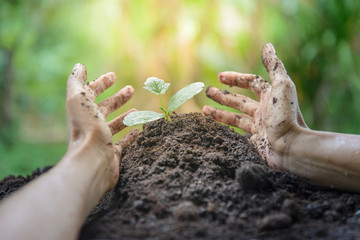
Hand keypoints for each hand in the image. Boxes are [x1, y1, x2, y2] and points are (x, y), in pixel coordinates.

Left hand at [66, 63, 137, 191]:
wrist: (93, 160)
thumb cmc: (87, 128)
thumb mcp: (78, 99)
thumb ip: (77, 82)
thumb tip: (79, 66)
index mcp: (82, 111)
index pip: (90, 93)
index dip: (101, 83)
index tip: (113, 76)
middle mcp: (91, 125)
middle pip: (104, 108)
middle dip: (117, 98)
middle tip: (131, 90)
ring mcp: (102, 139)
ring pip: (114, 125)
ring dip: (125, 116)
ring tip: (135, 111)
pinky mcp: (113, 153)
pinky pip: (123, 143)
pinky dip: (130, 135)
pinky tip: (137, 130)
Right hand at [203, 43, 306, 168]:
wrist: (291, 148)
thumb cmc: (286, 115)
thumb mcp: (281, 85)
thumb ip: (274, 65)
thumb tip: (267, 45)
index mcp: (270, 96)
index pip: (251, 83)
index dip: (236, 78)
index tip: (219, 76)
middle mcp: (264, 111)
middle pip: (240, 101)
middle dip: (223, 96)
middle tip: (207, 91)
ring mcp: (260, 128)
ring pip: (235, 118)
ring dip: (219, 113)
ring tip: (204, 110)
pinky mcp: (256, 143)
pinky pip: (237, 134)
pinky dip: (226, 130)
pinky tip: (215, 128)